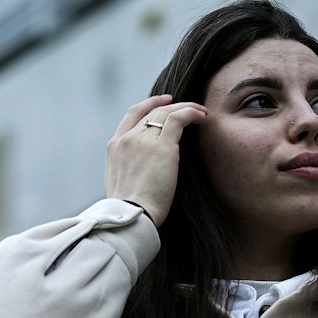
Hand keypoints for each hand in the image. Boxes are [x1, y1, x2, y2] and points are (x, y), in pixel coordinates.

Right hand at [104, 94, 207, 225]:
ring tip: (201, 111)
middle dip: (171, 105)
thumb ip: (129, 167)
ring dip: (186, 108)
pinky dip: (191, 113)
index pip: (132, 115)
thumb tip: (142, 169)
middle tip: (187, 106)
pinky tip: (202, 116)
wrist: (131, 215)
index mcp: (114, 146)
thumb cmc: (130, 209)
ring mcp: (143, 140)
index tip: (163, 103)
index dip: (149, 104)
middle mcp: (127, 139)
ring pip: (166, 112)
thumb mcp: (120, 182)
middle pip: (151, 111)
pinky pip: (178, 119)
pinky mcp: (162, 147)